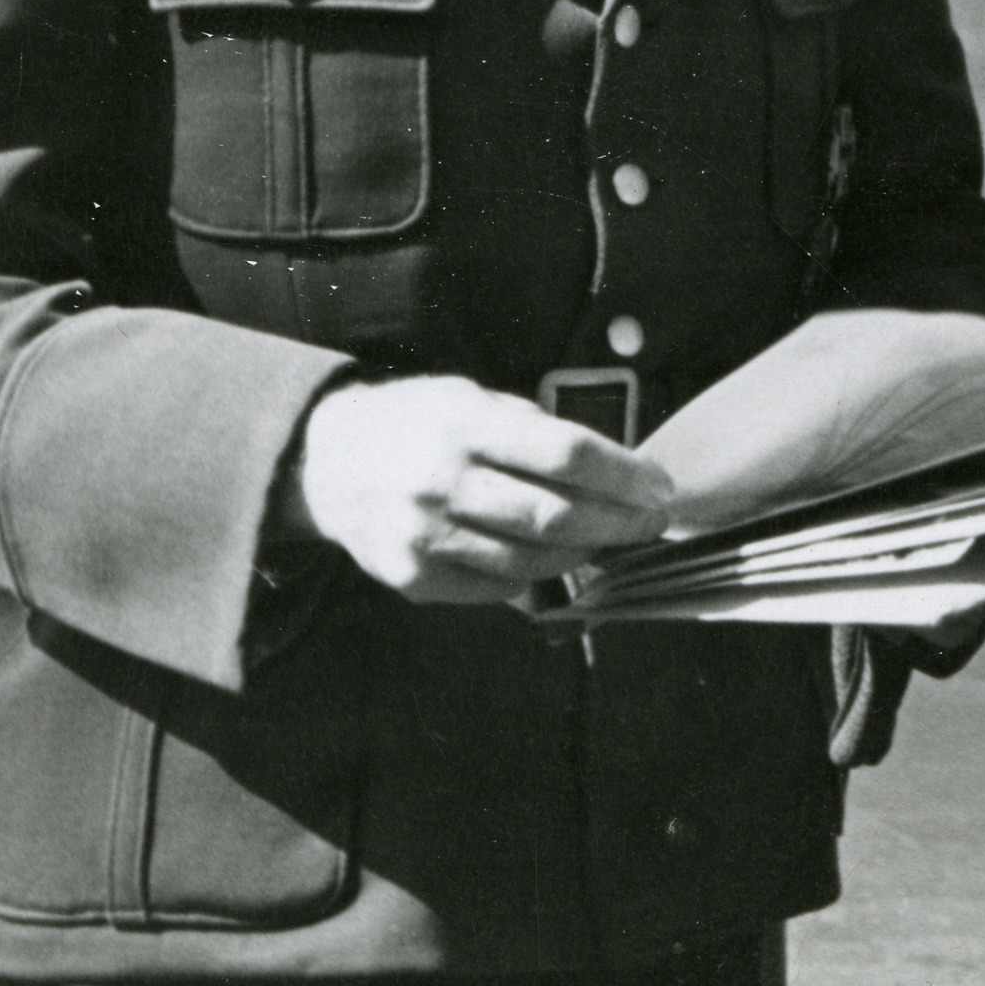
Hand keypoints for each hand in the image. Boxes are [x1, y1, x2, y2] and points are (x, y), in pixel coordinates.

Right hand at [274, 375, 675, 602]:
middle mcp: (442, 481)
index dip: (624, 475)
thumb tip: (612, 469)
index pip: (566, 453)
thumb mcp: (469, 398)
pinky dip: (537, 575)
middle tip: (654, 523)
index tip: (659, 486)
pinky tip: (555, 559)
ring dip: (586, 553)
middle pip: (557, 513)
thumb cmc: (415, 423)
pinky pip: (498, 587)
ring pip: (534, 559)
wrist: (324, 463)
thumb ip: (532, 429)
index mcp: (463, 425)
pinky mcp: (416, 578)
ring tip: (611, 540)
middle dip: (620, 522)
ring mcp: (426, 536)